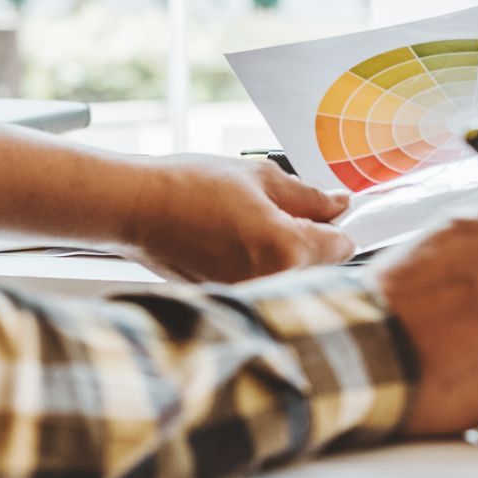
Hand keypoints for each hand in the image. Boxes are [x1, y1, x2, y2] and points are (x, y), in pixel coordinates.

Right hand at [121, 155, 354, 283]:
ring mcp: (248, 295)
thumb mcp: (260, 177)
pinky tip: (233, 244)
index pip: (342, 246)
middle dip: (311, 241)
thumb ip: (309, 196)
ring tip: (250, 227)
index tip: (330, 214)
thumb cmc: (188, 187)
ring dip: (285, 256)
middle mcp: (272, 281)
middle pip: (320, 266)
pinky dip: (259, 267)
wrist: (135, 208)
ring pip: (291, 278)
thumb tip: (339, 204)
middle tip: (282, 213)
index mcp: (287, 249)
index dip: (338, 224)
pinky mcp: (228, 300)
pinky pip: (262, 285)